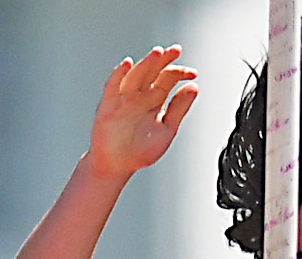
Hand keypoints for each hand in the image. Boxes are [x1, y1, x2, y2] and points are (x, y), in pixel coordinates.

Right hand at [87, 46, 200, 178]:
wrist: (117, 165)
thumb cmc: (140, 151)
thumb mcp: (167, 130)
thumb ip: (179, 108)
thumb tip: (193, 88)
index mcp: (154, 100)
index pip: (168, 79)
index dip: (180, 73)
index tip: (192, 74)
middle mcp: (139, 95)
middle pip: (152, 72)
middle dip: (164, 60)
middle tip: (176, 50)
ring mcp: (123, 98)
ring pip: (135, 75)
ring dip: (145, 63)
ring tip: (157, 53)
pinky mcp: (108, 105)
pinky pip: (113, 86)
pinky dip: (118, 74)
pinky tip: (127, 64)